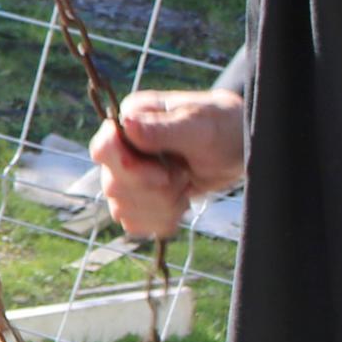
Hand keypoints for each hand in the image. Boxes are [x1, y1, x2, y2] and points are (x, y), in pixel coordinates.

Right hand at [89, 88, 246, 242]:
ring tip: (185, 186)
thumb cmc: (222, 128)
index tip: (165, 175)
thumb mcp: (199, 127)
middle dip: (156, 190)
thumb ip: (162, 128)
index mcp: (130, 119)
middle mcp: (122, 146)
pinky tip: (180, 207)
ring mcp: (127, 174)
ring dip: (161, 206)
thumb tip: (126, 123)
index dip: (129, 169)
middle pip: (113, 185)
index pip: (104, 149)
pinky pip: (133, 222)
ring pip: (121, 208)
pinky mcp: (138, 197)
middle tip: (185, 175)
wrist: (237, 149)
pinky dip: (160, 220)